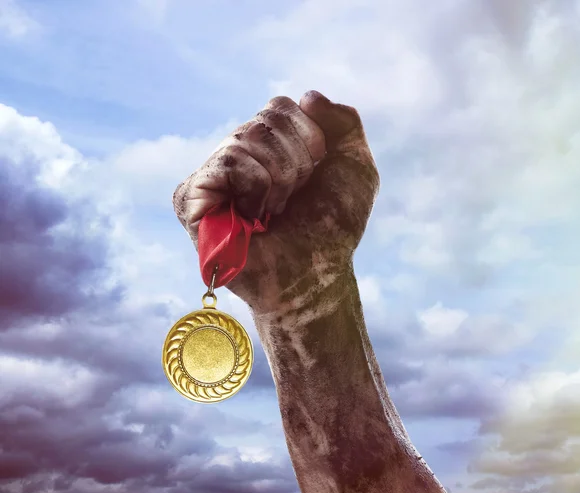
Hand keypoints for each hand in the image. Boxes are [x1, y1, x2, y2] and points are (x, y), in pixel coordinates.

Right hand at [173, 90, 378, 312]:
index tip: (313, 178)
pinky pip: (227, 164)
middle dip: (295, 163)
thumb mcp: (355, 167)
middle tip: (291, 201)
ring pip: (246, 139)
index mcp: (268, 145)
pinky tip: (250, 219)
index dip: (309, 141)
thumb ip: (343, 122)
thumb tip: (306, 96)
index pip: (281, 106)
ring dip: (277, 181)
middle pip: (265, 120)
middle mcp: (236, 154)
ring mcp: (211, 175)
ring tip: (271, 213)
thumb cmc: (332, 228)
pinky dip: (253, 189)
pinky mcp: (189, 198)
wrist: (315, 274)